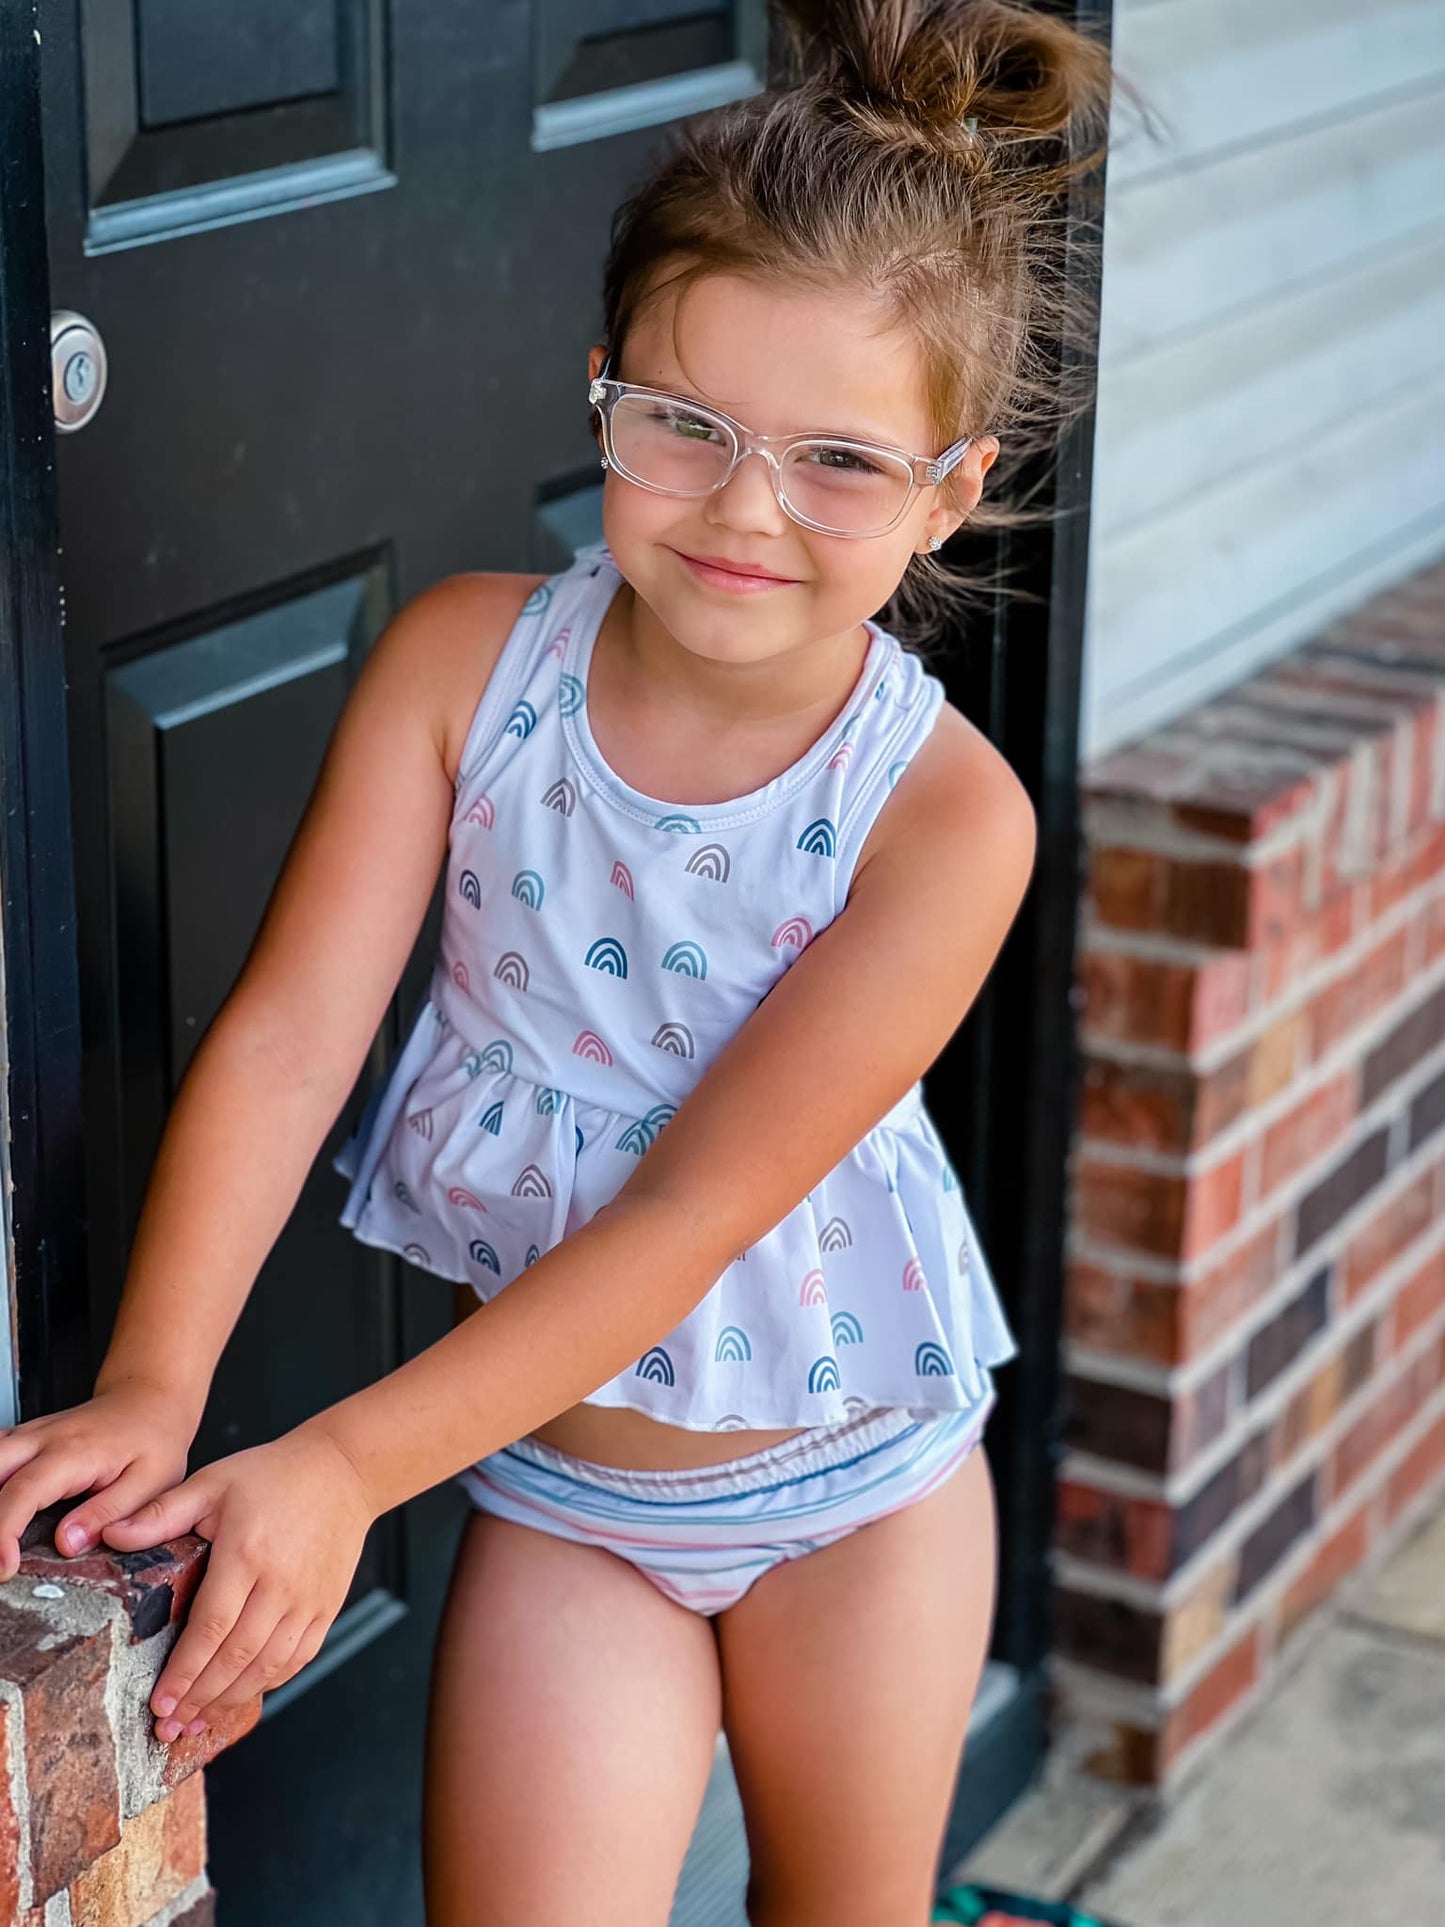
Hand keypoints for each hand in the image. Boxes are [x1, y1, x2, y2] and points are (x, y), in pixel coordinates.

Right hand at [0, 1378, 198, 1579]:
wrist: (150, 1399)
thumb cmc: (154, 1438)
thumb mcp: (151, 1480)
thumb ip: (109, 1512)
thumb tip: (68, 1543)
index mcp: (73, 1452)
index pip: (23, 1494)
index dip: (5, 1534)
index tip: (5, 1568)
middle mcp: (42, 1440)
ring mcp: (29, 1437)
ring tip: (0, 1540)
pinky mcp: (25, 1440)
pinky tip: (2, 1509)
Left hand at [99, 1427, 375, 1741]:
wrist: (342, 1471)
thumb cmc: (274, 1475)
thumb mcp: (212, 1483)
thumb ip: (160, 1514)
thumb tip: (109, 1535)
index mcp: (246, 1554)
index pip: (210, 1627)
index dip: (183, 1671)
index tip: (159, 1701)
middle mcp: (280, 1584)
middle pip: (236, 1657)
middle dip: (198, 1698)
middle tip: (168, 1724)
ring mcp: (308, 1600)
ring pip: (267, 1666)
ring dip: (230, 1699)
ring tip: (198, 1719)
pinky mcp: (327, 1607)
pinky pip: (297, 1659)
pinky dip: (267, 1683)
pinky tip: (242, 1692)